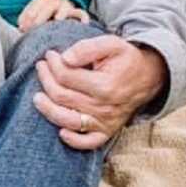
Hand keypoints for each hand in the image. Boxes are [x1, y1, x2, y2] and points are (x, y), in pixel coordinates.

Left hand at [18, 0, 89, 31]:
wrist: (57, 1)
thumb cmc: (41, 12)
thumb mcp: (31, 12)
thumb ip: (24, 19)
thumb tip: (21, 28)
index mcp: (40, 1)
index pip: (33, 8)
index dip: (28, 18)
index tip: (24, 29)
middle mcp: (54, 2)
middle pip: (47, 8)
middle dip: (41, 17)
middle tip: (36, 28)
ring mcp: (66, 7)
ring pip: (64, 10)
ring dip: (61, 14)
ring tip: (58, 21)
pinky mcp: (76, 13)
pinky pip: (81, 14)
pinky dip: (83, 17)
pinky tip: (83, 24)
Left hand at [33, 36, 166, 150]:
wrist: (148, 77)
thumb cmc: (125, 59)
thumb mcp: (111, 44)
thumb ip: (87, 48)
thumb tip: (65, 58)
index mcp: (105, 85)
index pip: (66, 77)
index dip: (53, 64)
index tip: (49, 55)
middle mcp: (104, 107)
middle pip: (62, 97)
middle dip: (46, 80)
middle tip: (41, 67)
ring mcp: (105, 122)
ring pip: (68, 120)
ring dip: (48, 110)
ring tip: (37, 97)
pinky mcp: (107, 131)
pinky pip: (88, 142)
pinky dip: (73, 141)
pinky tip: (60, 132)